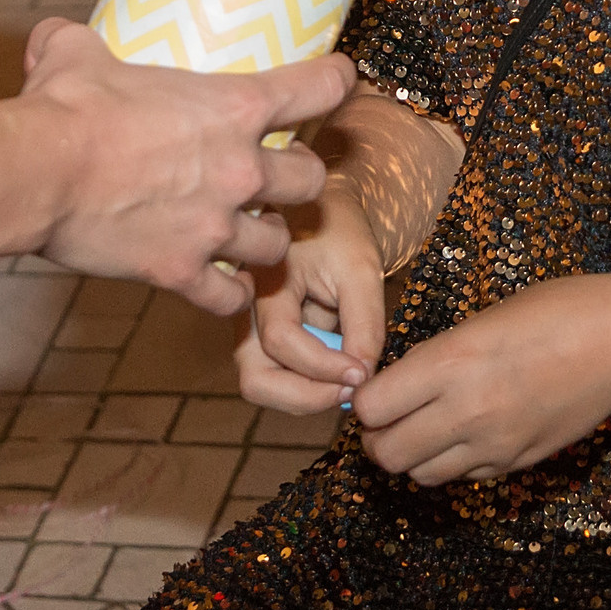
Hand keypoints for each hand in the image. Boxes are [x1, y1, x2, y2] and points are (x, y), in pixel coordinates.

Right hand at [18, 19, 349, 313]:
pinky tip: (219, 285)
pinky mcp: (181, 272)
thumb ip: (79, 42)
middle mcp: (240, 169)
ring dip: (268, 238)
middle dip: (301, 178)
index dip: (336, 81)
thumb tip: (53, 37)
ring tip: (251, 234)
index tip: (340, 80)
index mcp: (233, 106)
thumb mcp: (76, 53)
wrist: (35, 174)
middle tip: (280, 176)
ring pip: (278, 244)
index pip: (318, 88)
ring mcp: (216, 227)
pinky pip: (230, 297)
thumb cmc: (63, 107)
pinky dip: (229, 293)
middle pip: (312, 181)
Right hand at [236, 181, 386, 414]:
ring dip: (305, 395)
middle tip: (349, 390)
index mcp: (265, 281)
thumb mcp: (362, 270)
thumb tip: (361, 377)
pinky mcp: (262, 341)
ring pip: (260, 386)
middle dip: (306, 396)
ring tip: (345, 380)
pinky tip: (337, 369)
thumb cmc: (341, 233)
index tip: (362, 372)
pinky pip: (276, 378)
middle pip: (255, 379)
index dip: (324, 366)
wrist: (323, 214)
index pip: (281, 340)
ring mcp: (249, 330)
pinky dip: (306, 386)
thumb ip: (364, 323)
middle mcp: (246, 311)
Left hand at [351, 274, 610, 484]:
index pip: (371, 407)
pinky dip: (451, 462)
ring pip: (419, 474)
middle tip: (388, 416)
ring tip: (425, 426)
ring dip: (412, 454)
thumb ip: (439, 354)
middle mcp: (467, 409)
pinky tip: (466, 433)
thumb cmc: (560, 310)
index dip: (364, 399)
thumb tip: (401, 383)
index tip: (374, 387)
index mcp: (453, 361)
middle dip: (376, 437)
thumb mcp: (486, 317)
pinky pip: (462, 477)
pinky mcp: (517, 463)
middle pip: (386, 454)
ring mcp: (494, 443)